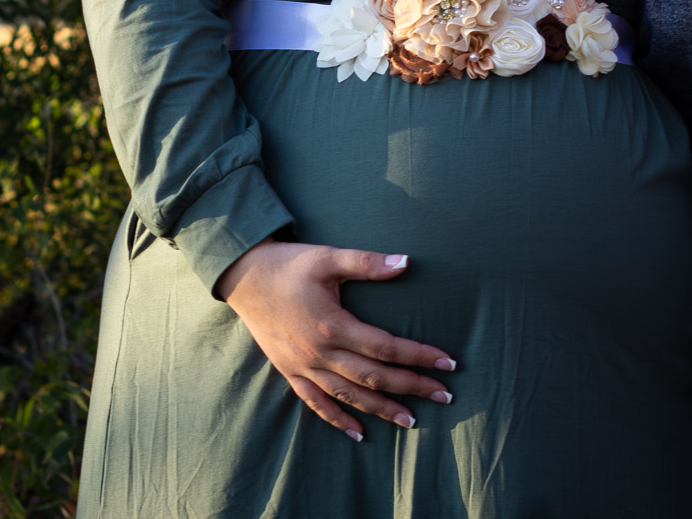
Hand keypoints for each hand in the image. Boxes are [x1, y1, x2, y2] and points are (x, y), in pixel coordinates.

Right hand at [214, 238, 455, 440]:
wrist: (243, 277)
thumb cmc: (289, 265)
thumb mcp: (328, 257)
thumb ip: (367, 262)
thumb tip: (406, 262)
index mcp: (333, 325)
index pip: (386, 348)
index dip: (418, 356)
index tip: (447, 363)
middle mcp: (319, 353)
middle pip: (373, 377)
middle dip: (411, 387)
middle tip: (444, 395)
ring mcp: (302, 366)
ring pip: (348, 396)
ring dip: (381, 409)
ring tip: (411, 421)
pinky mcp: (289, 371)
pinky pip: (315, 403)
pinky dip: (337, 419)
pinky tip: (358, 433)